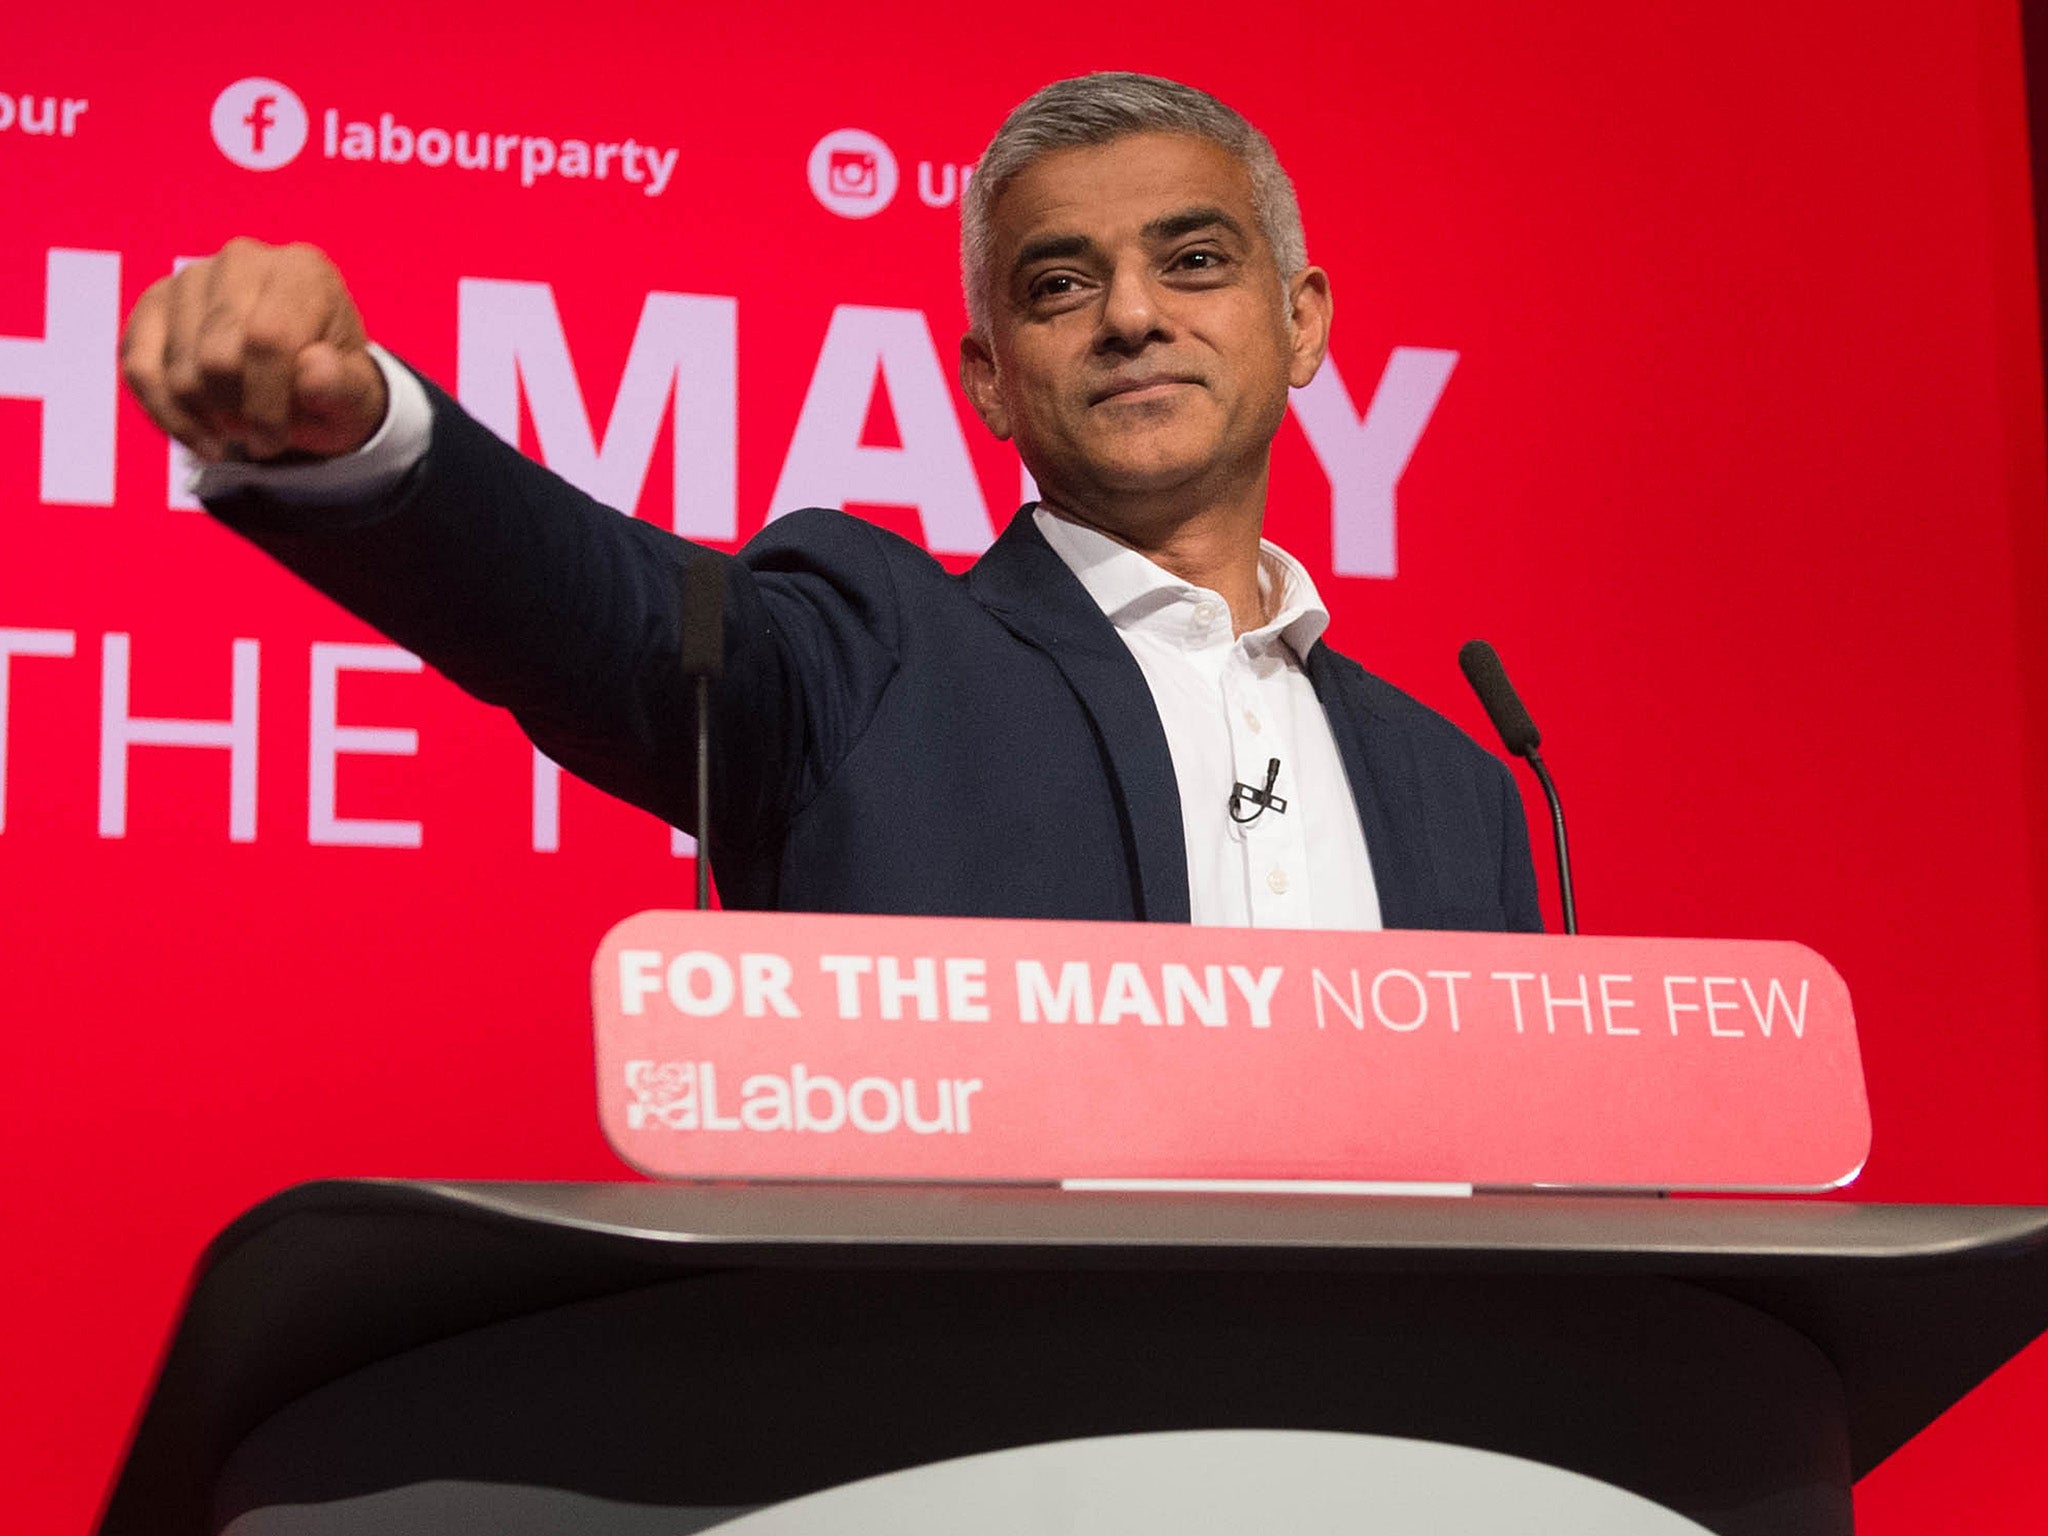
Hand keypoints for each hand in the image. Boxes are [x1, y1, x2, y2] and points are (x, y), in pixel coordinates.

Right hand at [120, 238, 388, 463]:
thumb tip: (314, 369)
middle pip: (217, 356)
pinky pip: (139, 366)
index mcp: (303, 272)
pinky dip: (165, 414)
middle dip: (238, 413)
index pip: (267, 338)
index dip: (266, 404)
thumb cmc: (331, 386)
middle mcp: (243, 260)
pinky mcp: (154, 304)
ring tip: (241, 425)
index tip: (274, 442)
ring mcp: (191, 277)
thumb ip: (342, 387)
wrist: (302, 381)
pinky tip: (198, 437)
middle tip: (262, 437)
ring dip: (208, 417)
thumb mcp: (355, 397)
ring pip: (178, 369)